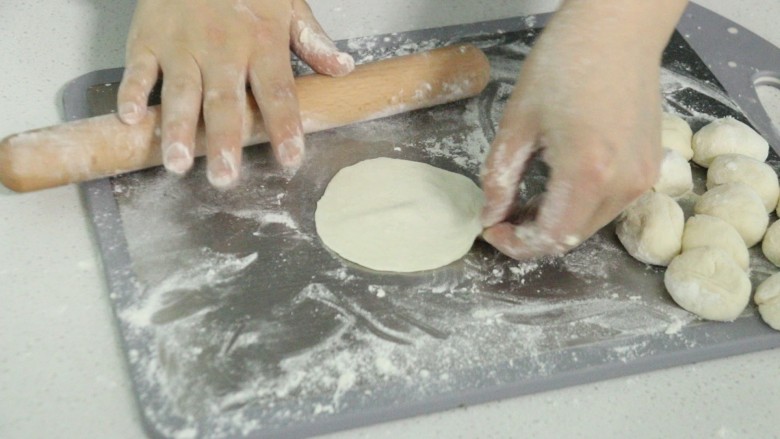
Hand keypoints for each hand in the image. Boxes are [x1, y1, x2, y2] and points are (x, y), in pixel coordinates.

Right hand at [117, 0, 353, 187]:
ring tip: (178, 163)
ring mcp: (183, 45)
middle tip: (225, 178)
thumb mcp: (288, 3)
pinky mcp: (148, 38)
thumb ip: (313, 40)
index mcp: (262, 42)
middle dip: (225, 141)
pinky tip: (130, 120)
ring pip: (181, 92)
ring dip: (178, 128)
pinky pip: (139, 69)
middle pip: (225, 101)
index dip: (284, 126)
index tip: (291, 158)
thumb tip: (344, 69)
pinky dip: (132, 92)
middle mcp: (223, 48)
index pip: (277, 91)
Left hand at [480, 0, 686, 259]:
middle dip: (532, 236)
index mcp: (587, 173)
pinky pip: (608, 204)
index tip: (490, 229)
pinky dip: (577, 206)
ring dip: (555, 222)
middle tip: (502, 214)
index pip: (550, 238)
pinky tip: (555, 187)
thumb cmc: (563, 65)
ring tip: (524, 200)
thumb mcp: (517, 123)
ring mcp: (642, 178)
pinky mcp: (649, 168)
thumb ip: (500, 178)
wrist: (618, 30)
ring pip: (590, 225)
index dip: (515, 244)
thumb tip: (490, 215)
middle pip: (571, 238)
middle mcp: (623, 185)